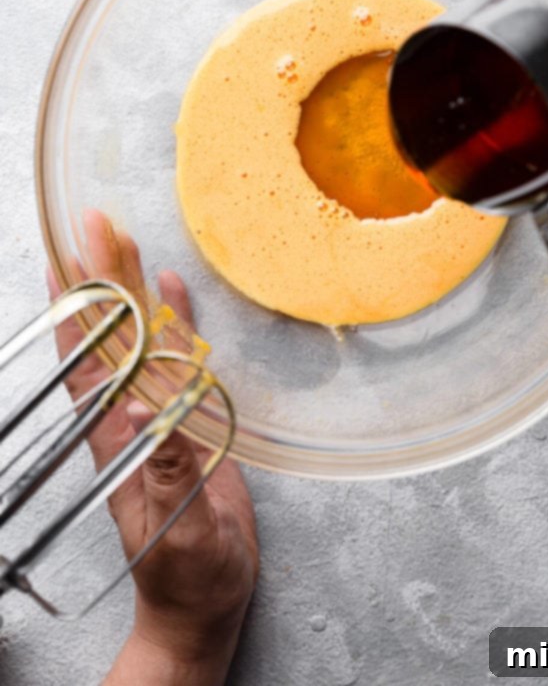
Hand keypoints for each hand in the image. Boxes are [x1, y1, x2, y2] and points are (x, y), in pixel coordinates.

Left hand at [51, 209, 257, 684]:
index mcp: (117, 440)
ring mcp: (156, 416)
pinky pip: (177, 362)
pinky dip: (173, 323)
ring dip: (130, 292)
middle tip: (98, 223)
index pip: (90, 361)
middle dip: (102, 278)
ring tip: (125, 240)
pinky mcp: (187, 422)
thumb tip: (148, 406)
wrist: (201, 603)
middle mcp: (129, 418)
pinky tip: (171, 290)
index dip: (77, 310)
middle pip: (111, 336)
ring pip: (139, 342)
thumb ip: (168, 468)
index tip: (67, 260)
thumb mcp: (179, 529)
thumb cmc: (186, 574)